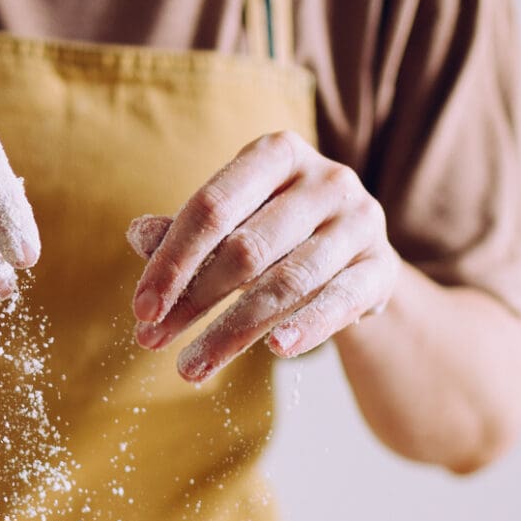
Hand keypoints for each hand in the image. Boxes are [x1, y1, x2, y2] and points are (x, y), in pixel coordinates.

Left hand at [128, 131, 396, 381]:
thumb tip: (138, 236)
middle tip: (151, 342)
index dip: (171, 260)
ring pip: (286, 282)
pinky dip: (306, 326)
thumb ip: (190, 232)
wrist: (359, 259)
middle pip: (245, 248)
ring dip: (232, 331)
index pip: (212, 206)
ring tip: (191, 367)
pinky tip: (276, 351)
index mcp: (278, 153)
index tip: (142, 308)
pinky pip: (338, 300)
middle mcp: (325, 180)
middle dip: (193, 301)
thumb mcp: (236, 224)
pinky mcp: (382, 268)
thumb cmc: (281, 234)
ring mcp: (359, 222)